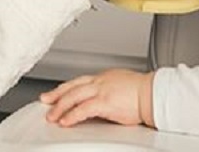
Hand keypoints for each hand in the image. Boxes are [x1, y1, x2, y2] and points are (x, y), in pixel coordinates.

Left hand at [40, 69, 154, 126]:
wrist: (153, 93)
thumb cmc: (143, 91)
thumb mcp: (122, 85)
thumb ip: (109, 91)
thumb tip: (105, 100)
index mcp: (104, 77)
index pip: (79, 81)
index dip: (65, 87)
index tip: (56, 92)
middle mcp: (100, 81)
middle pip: (72, 86)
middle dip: (56, 94)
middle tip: (45, 100)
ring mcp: (101, 90)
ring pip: (73, 96)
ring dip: (60, 107)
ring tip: (52, 116)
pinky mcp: (105, 102)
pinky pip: (83, 109)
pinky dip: (72, 115)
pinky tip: (65, 121)